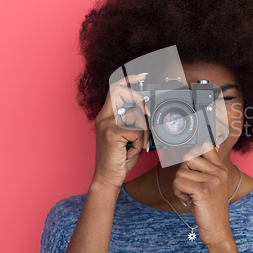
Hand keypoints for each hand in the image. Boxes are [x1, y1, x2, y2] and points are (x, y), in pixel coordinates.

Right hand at [92, 73, 149, 188]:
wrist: (107, 177)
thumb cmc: (118, 158)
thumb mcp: (126, 137)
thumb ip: (132, 123)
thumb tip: (147, 113)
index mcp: (106, 116)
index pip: (115, 89)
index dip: (128, 79)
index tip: (141, 75)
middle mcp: (104, 117)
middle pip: (124, 94)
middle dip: (140, 103)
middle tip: (145, 119)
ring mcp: (107, 124)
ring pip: (138, 117)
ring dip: (143, 135)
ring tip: (133, 146)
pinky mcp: (112, 133)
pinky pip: (138, 131)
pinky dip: (140, 143)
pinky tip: (130, 151)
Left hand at [172, 140, 233, 246]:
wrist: (217, 229)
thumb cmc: (211, 207)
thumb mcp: (213, 184)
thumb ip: (206, 167)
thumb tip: (199, 146)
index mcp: (221, 168)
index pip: (205, 145)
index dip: (192, 151)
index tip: (189, 165)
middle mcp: (218, 172)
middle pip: (187, 158)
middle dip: (182, 172)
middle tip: (188, 185)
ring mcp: (212, 181)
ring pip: (180, 172)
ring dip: (178, 186)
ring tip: (189, 195)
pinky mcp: (202, 191)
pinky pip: (178, 183)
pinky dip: (178, 193)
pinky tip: (188, 200)